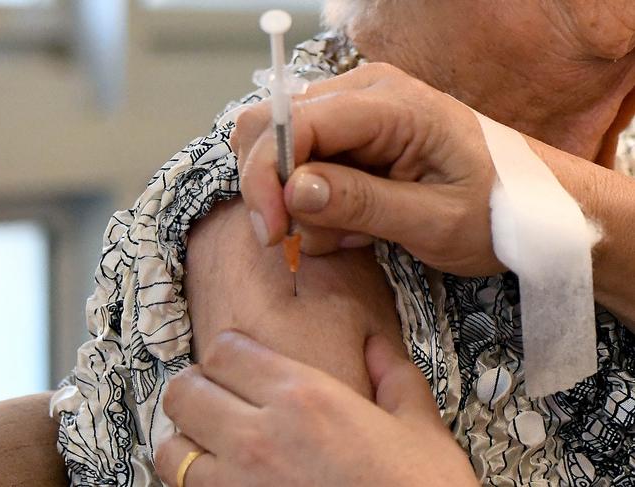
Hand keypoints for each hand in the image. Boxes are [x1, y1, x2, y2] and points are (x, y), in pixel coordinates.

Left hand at [155, 330, 477, 485]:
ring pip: (171, 449)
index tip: (239, 357)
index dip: (229, 349)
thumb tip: (377, 347)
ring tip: (211, 440)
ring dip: (186, 439)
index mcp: (304, 399)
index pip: (226, 352)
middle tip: (217, 393)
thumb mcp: (420, 429)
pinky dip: (193, 482)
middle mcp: (260, 439)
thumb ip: (394, 376)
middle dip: (196, 386)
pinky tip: (221, 480)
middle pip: (185, 392)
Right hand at [232, 62, 502, 275]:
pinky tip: (358, 223)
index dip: (266, 176)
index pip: (295, 122)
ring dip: (301, 204)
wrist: (533, 203)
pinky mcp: (356, 137)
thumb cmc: (500, 210)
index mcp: (390, 103)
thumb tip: (293, 191)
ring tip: (355, 233)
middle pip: (271, 126)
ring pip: (283, 150)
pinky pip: (306, 165)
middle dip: (274, 189)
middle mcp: (364, 93)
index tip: (273, 233)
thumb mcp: (435, 220)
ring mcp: (357, 113)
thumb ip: (362, 204)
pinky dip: (316, 204)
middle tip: (300, 238)